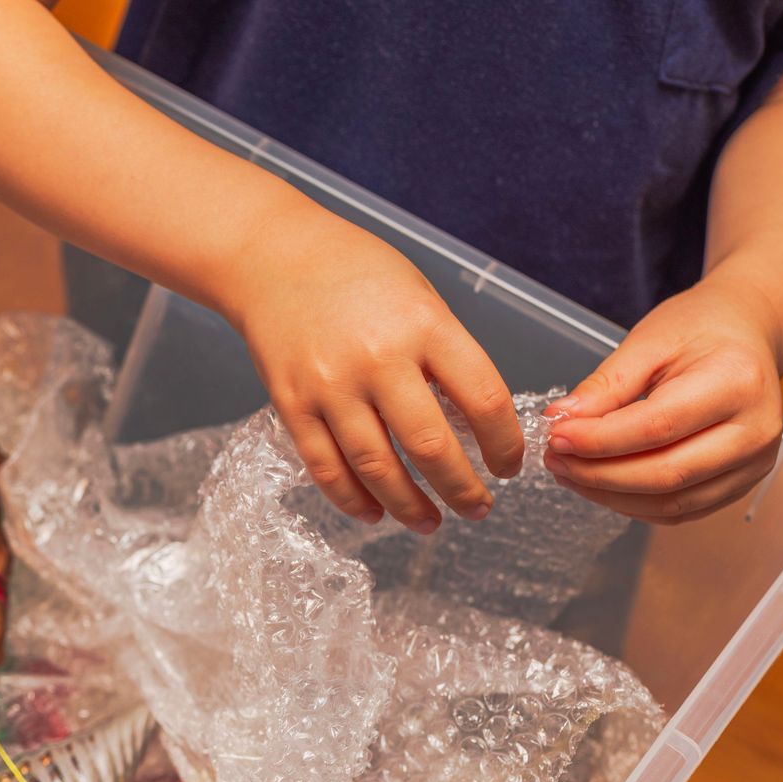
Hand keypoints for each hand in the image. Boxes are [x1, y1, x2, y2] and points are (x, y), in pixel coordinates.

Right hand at [228, 205, 524, 531]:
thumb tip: (473, 425)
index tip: (509, 466)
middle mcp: (378, 359)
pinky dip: (353, 499)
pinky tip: (375, 512)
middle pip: (432, 446)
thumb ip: (446, 357)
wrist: (272, 259)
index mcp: (424, 326)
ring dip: (410, 506)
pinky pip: (326, 467)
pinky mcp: (292, 404)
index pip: (483, 399)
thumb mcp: (420, 299)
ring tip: (430, 522)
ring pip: (378, 468)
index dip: (505, 445)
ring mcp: (330, 386)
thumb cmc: (355, 275)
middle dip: (464, 489)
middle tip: (479, 508)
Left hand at [541, 276, 782, 523]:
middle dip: (599, 474)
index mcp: (736, 383)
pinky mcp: (740, 484)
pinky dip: (633, 504)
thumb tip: (560, 421)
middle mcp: (755, 431)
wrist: (746, 335)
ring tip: (570, 472)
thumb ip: (606, 386)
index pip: (657, 427)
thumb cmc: (700, 330)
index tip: (556, 436)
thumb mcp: (648, 342)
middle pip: (666, 474)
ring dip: (610, 495)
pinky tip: (599, 483)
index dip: (599, 440)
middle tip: (555, 459)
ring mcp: (753, 464)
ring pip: (671, 502)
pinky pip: (680, 510)